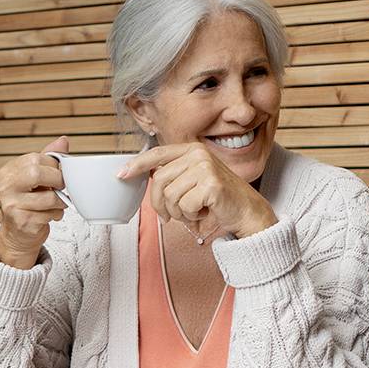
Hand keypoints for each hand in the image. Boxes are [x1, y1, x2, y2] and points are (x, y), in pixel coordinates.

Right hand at [0, 136, 68, 267]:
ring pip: (48, 198)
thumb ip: (48, 159)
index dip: (54, 166)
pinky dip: (56, 214)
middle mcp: (5, 187)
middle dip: (57, 180)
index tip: (58, 173)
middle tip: (61, 187)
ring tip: (57, 203)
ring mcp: (11, 205)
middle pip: (37, 173)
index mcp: (8, 171)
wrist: (18, 233)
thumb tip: (63, 140)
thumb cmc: (29, 201)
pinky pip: (49, 214)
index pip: (35, 159)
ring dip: (60, 202)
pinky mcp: (22, 222)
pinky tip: (50, 215)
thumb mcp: (36, 178)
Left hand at [116, 143, 277, 241]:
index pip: (157, 154)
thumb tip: (146, 178)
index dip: (137, 165)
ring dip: (179, 212)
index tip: (121, 175)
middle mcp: (198, 154)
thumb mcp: (193, 182)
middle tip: (171, 217)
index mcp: (192, 150)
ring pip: (170, 196)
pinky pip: (185, 206)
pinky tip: (205, 213)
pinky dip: (192, 217)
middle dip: (160, 204)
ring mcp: (205, 167)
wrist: (247, 212)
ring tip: (195, 211)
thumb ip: (174, 176)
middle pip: (159, 181)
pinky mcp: (211, 184)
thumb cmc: (218, 200)